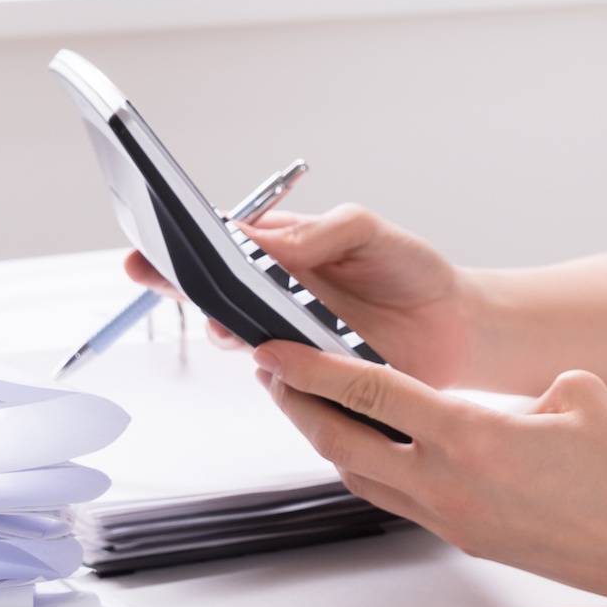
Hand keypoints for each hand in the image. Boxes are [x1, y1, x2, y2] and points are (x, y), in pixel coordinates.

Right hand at [127, 205, 477, 379]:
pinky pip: (273, 375)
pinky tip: (273, 358)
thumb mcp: (368, 231)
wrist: (455, 326)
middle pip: (209, 289)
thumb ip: (320, 231)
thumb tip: (264, 240)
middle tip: (157, 275)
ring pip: (235, 334)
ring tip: (229, 318)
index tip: (152, 241)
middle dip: (176, 282)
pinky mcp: (306, 375)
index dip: (180, 243)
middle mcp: (272, 294)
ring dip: (226, 327)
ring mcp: (285, 337)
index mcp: (280, 250)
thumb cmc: (409, 269)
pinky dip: (267, 368)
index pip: (219, 243)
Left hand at [250, 342, 606, 602]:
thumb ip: (535, 386)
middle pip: (344, 441)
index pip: (371, 392)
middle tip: (276, 376)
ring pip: (363, 477)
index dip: (314, 367)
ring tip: (313, 411)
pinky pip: (397, 499)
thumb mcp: (583, 396)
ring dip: (330, 442)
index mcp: (471, 437)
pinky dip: (371, 469)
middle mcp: (448, 483)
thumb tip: (520, 400)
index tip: (277, 348)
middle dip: (300, 407)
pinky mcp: (467, 537)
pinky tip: (375, 451)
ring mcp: (453, 517)